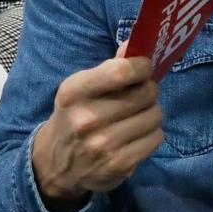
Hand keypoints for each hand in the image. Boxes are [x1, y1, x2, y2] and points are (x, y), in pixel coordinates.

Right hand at [31, 47, 162, 211]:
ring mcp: (102, 145)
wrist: (55, 165)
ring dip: (151, 113)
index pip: (122, 71)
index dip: (142, 67)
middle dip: (149, 91)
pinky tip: (136, 135)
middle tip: (140, 96)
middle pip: (146, 93)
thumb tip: (135, 46)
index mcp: (74, 92)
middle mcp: (86, 119)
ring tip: (136, 117)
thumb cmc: (76, 115)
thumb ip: (111, 67)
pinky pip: (156, 138)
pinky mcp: (118, 165)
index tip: (144, 69)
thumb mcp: (83, 88)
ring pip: (155, 115)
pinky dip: (152, 134)